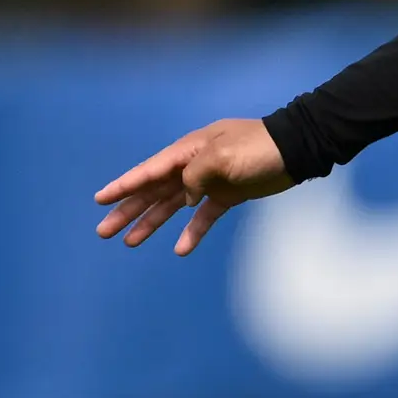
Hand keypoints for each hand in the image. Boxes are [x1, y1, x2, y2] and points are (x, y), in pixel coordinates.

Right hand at [94, 117, 294, 254]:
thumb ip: (196, 174)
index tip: (100, 200)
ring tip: (129, 241)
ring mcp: (208, 182)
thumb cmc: (258, 148)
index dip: (124, 186)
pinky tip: (180, 249)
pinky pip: (203, 217)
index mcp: (187, 152)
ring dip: (150, 222)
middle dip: (128, 210)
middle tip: (104, 231)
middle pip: (153, 191)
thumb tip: (184, 196)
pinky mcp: (227, 196)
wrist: (296, 150)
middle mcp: (192, 166)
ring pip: (172, 205)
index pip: (148, 171)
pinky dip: (192, 232)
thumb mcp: (222, 155)